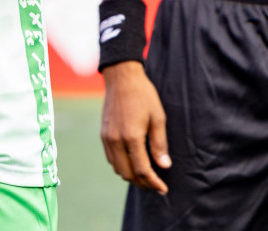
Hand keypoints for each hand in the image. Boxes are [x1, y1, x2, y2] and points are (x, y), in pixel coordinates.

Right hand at [100, 61, 169, 193]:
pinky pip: (110, 158)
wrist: (121, 77)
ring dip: (131, 175)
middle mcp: (115, 140)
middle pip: (127, 174)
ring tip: (146, 175)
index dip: (153, 183)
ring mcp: (107, 137)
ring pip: (117, 168)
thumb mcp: (158, 117)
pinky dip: (121, 165)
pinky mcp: (103, 133)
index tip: (163, 189)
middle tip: (156, 184)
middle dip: (142, 183)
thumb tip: (164, 166)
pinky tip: (132, 161)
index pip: (142, 170)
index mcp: (131, 137)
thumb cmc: (143, 95)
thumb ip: (159, 144)